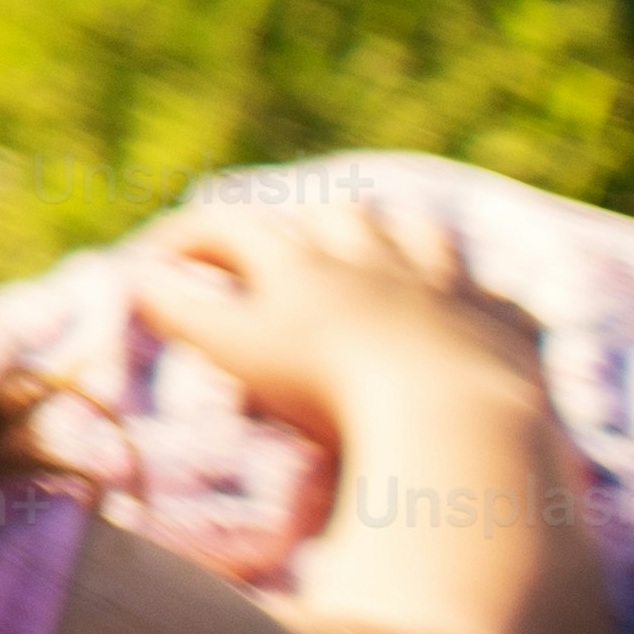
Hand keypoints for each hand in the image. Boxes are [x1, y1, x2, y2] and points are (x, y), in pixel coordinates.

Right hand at [138, 202, 554, 447]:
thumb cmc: (332, 390)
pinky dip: (478, 301)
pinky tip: (473, 314)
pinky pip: (496, 298)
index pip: (232, 225)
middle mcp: (373, 260)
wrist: (454, 418)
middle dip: (307, 222)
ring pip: (419, 235)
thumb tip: (132, 277)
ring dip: (395, 237)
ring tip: (382, 254)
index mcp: (303, 264)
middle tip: (289, 246)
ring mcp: (445, 288)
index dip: (188, 236)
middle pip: (337, 215)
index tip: (153, 261)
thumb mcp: (239, 351)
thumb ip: (182, 312)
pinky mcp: (501, 326)